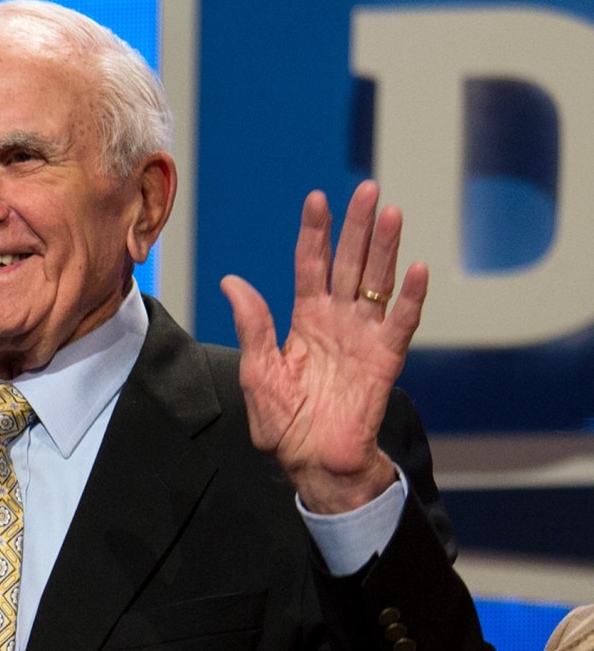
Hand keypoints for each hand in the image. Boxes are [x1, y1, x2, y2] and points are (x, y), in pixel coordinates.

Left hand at [220, 181, 427, 514]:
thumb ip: (253, 326)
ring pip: (378, 282)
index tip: (316, 199)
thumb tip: (232, 283)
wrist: (311, 461)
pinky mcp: (385, 359)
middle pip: (350, 263)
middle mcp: (338, 321)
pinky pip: (402, 322)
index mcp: (305, 320)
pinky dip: (412, 296)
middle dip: (357, 226)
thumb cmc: (283, 422)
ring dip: (385, 248)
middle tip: (366, 189)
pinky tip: (417, 268)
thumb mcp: (258, 371)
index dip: (315, 233)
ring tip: (390, 213)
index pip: (312, 266)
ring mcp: (364, 336)